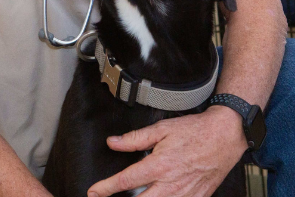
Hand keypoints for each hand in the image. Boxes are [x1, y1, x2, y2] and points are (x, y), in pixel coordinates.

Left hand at [87, 106, 247, 196]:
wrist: (224, 137)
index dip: (106, 188)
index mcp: (159, 166)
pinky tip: (157, 196)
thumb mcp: (161, 129)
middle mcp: (170, 185)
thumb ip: (135, 138)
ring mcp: (184, 196)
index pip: (126, 181)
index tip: (94, 191)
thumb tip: (113, 143)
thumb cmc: (194, 131)